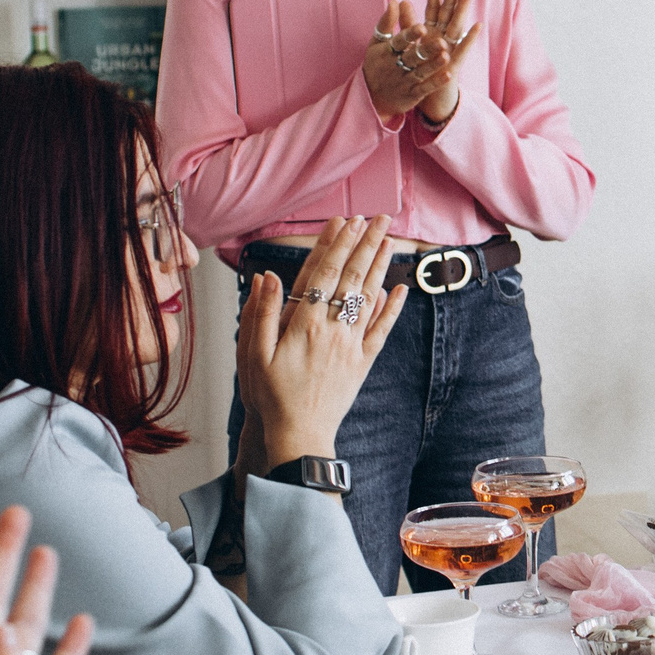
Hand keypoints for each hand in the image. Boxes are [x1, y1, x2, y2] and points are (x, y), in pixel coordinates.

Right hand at [237, 214, 406, 466]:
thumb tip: (269, 276)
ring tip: (391, 240)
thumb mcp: (253, 355)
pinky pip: (381, 330)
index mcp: (304, 325)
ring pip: (370, 298)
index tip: (348, 220)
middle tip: (380, 218)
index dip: (337, 245)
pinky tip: (400, 289)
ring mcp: (351, 346)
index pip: (324, 274)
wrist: (297, 436)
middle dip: (366, 244)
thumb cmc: (270, 397)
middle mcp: (333, 330)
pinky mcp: (362, 363)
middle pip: (352, 278)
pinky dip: (393, 309)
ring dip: (381, 266)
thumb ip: (261, 313)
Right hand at [361, 0, 471, 119]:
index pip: (400, 41)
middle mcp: (395, 66)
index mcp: (387, 52)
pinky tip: (448, 75)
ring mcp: (404, 82)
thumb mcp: (376, 43)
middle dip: (426, 50)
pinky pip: (425, 89)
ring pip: (421, 72)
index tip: (422, 27)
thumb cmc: (376, 64)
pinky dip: (436, 83)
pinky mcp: (412, 95)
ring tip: (446, 56)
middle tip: (441, 42)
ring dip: (434, 65)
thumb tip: (395, 0)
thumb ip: (386, 22)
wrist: (370, 98)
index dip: (410, 35)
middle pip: (413, 57)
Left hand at [414, 0, 477, 123]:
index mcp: (432, 32)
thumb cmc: (420, 69)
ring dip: (464, 9)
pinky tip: (477, 26)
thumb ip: (407, 23)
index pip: (433, 8)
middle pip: (449, 12)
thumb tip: (401, 1)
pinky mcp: (454, 63)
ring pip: (458, 26)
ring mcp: (450, 49)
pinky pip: (463, 49)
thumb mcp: (410, 44)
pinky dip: (470, 38)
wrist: (428, 96)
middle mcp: (443, 37)